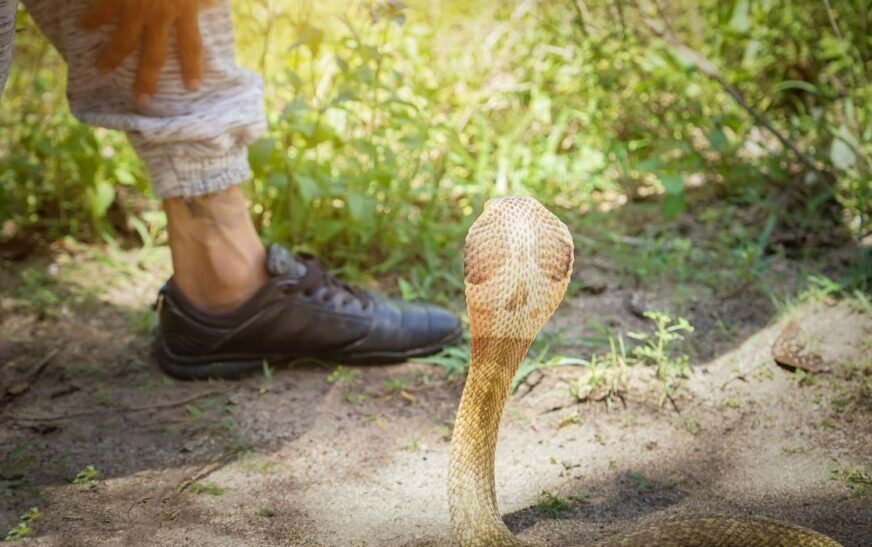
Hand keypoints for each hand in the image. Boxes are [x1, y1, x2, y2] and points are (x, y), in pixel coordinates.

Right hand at [79, 0, 203, 105]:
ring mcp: (137, 7)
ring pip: (123, 41)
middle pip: (155, 56)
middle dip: (147, 80)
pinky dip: (91, 19)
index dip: (193, 68)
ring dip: (111, 58)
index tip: (193, 88)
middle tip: (141, 101)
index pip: (193, 46)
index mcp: (186, 9)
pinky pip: (101, 12)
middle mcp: (161, 15)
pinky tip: (82, 26)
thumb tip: (215, 2)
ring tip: (100, 70)